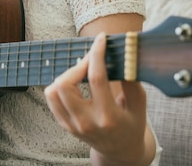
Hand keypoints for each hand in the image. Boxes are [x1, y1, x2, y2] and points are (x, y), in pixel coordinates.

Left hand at [44, 33, 150, 165]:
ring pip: (53, 91)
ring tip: (82, 71)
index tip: (101, 39)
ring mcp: (72, 125)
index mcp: (108, 117)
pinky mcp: (65, 125)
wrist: (120, 152)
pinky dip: (60, 85)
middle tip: (91, 60)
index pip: (97, 79)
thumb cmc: (132, 125)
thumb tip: (124, 54)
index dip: (97, 54)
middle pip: (65, 85)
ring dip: (67, 74)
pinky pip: (52, 98)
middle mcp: (86, 122)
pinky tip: (75, 81)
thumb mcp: (140, 104)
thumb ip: (132, 80)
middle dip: (77, 65)